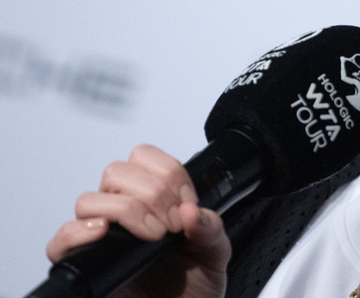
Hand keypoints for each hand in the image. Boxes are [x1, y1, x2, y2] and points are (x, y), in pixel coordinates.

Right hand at [46, 144, 230, 297]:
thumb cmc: (194, 287)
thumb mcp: (215, 253)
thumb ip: (210, 228)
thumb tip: (191, 211)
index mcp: (153, 199)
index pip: (144, 157)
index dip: (169, 174)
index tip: (187, 205)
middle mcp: (123, 212)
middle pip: (117, 172)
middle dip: (152, 192)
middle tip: (172, 224)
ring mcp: (101, 238)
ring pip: (89, 199)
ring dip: (126, 209)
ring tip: (154, 235)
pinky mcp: (85, 265)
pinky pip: (61, 241)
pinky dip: (77, 232)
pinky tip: (105, 233)